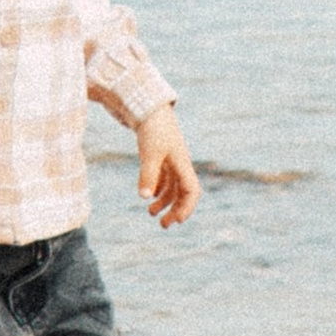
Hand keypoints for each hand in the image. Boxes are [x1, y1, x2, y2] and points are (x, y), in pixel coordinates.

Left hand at [138, 107, 199, 224]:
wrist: (149, 110)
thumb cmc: (153, 131)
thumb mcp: (149, 154)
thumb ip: (147, 175)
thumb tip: (143, 197)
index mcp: (182, 164)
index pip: (192, 190)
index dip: (187, 207)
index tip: (179, 221)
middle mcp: (180, 165)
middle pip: (183, 194)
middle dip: (175, 211)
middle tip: (163, 225)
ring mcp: (172, 162)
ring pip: (173, 188)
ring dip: (164, 202)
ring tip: (150, 213)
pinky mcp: (163, 158)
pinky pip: (165, 180)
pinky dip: (158, 190)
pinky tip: (148, 196)